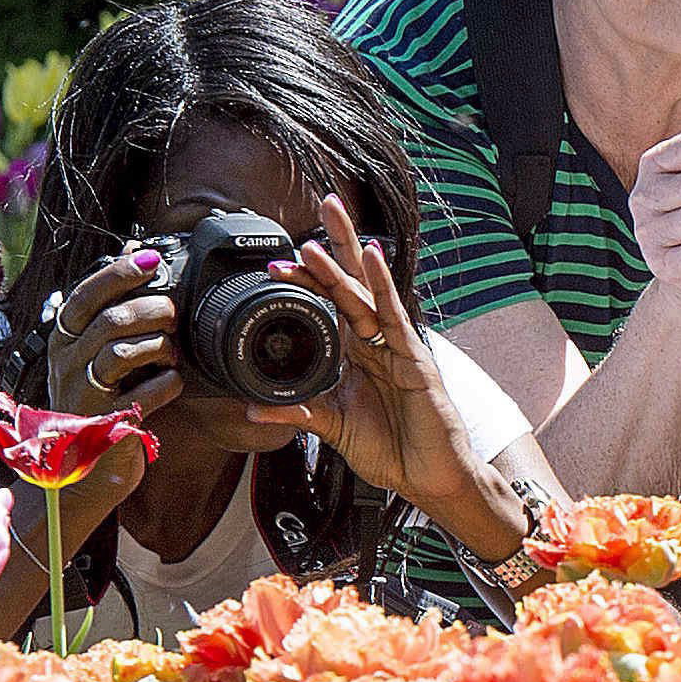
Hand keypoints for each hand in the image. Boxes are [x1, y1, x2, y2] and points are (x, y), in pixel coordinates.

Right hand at [44, 247, 185, 427]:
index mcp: (63, 337)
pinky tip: (173, 383)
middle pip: (110, 320)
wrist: (85, 468)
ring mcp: (82, 391)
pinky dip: (167, 385)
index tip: (151, 259)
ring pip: (124, 352)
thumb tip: (132, 250)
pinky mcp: (104, 421)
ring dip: (160, 347)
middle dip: (151, 311)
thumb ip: (112, 305)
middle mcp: (66, 360)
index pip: (86, 294)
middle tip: (173, 315)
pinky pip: (143, 393)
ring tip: (172, 353)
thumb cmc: (100, 400)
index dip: (119, 273)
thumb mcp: (98, 349)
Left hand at [273, 194, 478, 515]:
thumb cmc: (391, 452)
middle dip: (336, 243)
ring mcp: (397, 346)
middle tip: (322, 201)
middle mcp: (377, 342)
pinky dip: (383, 283)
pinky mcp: (414, 358)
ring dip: (346, 255)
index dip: (307, 280)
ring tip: (327, 220)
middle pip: (352, 282)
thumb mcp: (332, 428)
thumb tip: (251, 410)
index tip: (275, 262)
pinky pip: (394, 314)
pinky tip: (371, 255)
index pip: (329, 305)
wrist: (429, 480)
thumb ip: (296, 413)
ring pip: (366, 291)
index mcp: (357, 354)